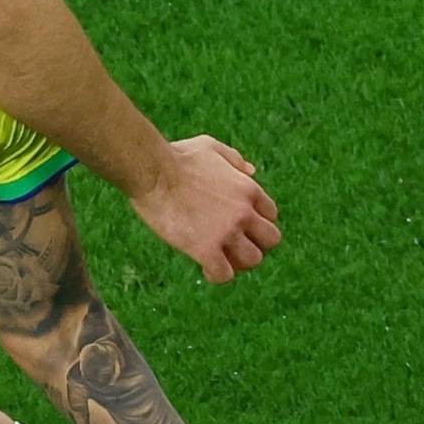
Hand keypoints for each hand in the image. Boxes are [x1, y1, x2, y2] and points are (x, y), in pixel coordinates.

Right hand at [132, 134, 280, 283]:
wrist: (153, 171)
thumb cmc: (176, 157)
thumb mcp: (211, 147)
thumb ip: (234, 159)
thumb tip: (252, 170)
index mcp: (248, 188)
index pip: (271, 215)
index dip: (256, 222)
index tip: (239, 225)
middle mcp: (244, 212)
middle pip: (271, 240)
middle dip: (255, 243)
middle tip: (234, 245)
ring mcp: (226, 232)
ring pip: (252, 260)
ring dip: (238, 262)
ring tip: (219, 258)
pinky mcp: (206, 249)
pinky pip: (224, 274)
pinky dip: (217, 275)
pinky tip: (204, 267)